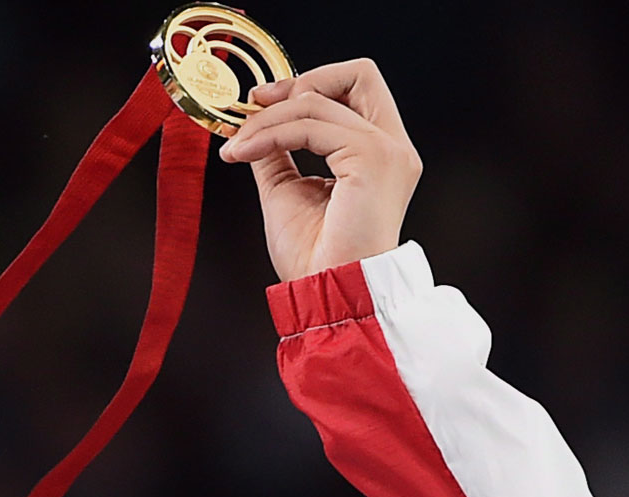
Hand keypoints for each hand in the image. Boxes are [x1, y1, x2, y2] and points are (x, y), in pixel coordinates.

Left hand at [218, 59, 421, 281]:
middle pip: (358, 74)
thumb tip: (254, 123)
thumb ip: (278, 151)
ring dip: (266, 120)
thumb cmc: (314, 256)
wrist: (326, 291)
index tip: (261, 102)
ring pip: (318, 102)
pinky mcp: (371, 158)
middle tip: (254, 108)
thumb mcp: (287, 189)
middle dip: (300, 83)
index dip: (309, 84)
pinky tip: (243, 153)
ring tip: (236, 148)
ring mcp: (386, 150)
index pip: (357, 87)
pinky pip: (309, 126)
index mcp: (380, 152)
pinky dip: (269, 134)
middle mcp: (393, 145)